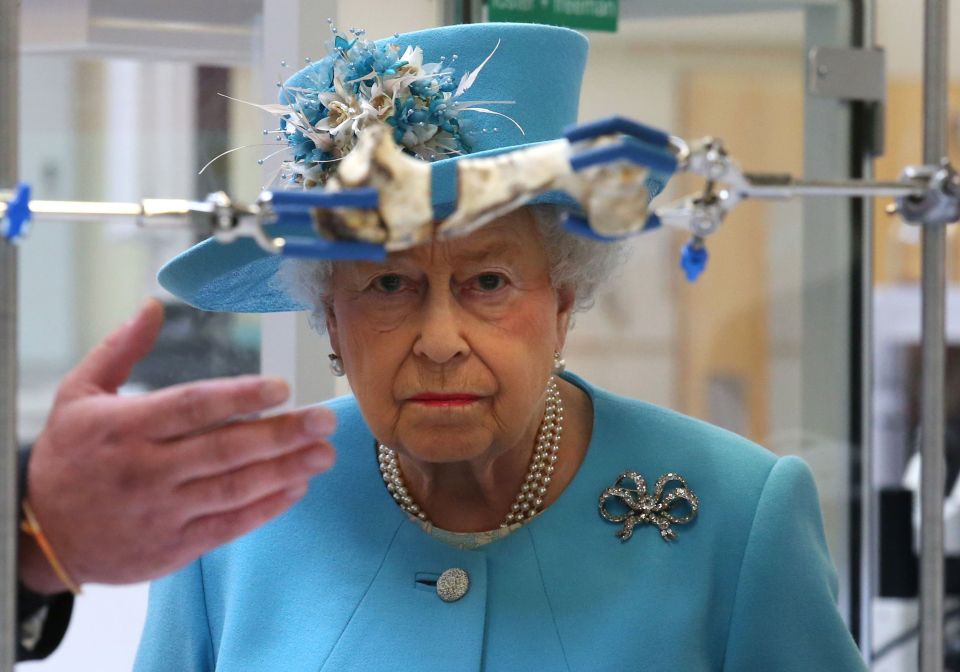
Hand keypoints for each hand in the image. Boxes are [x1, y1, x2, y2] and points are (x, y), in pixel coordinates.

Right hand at [19, 299, 335, 592]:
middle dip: (282, 433)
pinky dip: (267, 507)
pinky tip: (296, 487)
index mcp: (125, 427)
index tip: (282, 387)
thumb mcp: (78, 393)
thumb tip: (152, 306)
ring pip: (235, 488)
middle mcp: (146, 470)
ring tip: (324, 453)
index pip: (192, 407)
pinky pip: (229, 525)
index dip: (241, 396)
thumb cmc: (68, 457)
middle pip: (226, 448)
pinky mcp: (173, 546)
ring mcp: (162, 511)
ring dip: (286, 470)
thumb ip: (120, 349)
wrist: (42, 534)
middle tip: (325, 420)